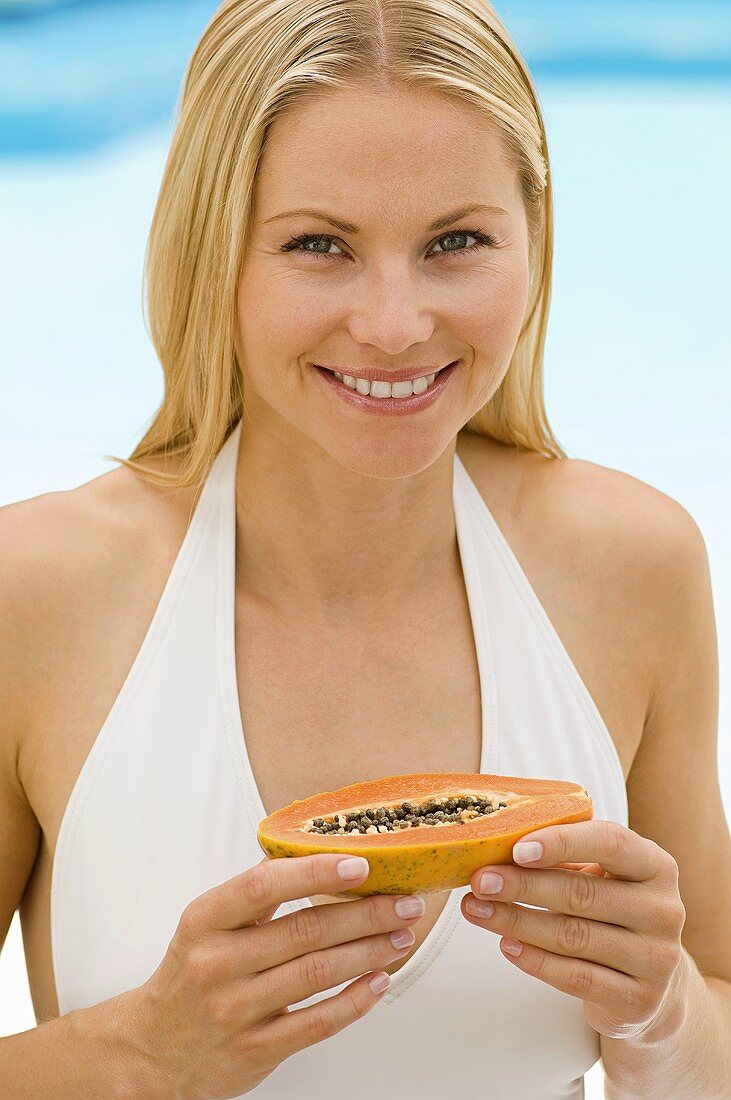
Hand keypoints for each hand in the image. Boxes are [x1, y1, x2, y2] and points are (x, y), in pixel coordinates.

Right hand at [121, 854, 424, 1098]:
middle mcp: (217, 963)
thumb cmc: (191, 974)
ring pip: (317, 973)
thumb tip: (313, 853)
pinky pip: (317, 1023)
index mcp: (205, 920)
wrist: (151, 1050)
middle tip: (404, 901)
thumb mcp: (206, 924)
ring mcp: (235, 1010)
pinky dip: (354, 1001)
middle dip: (366, 913)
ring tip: (400, 935)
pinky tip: (378, 982)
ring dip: (369, 952)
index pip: (263, 886)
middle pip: (306, 930)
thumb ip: (253, 894)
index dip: (315, 873)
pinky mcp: (254, 1050)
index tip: (360, 864)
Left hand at [460, 820, 686, 1040]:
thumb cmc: (613, 913)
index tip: (516, 849)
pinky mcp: (638, 1000)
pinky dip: (535, 959)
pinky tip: (506, 944)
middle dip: (522, 886)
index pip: (610, 842)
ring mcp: (656, 958)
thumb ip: (565, 859)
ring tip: (477, 910)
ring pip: (572, 936)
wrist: (652, 984)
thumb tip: (498, 846)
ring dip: (516, 921)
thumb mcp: (603, 877)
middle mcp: (664, 910)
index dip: (561, 842)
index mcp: (656, 866)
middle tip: (480, 881)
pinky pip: (575, 977)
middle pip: (582, 893)